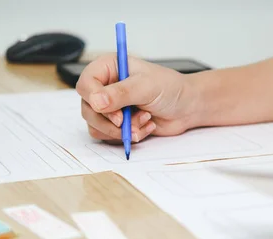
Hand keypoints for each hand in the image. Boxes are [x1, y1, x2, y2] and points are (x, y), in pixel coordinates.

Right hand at [76, 54, 196, 142]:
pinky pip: (109, 136)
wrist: (186, 108)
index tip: (110, 110)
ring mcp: (110, 107)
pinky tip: (145, 126)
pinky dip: (128, 136)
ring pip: (96, 126)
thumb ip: (121, 93)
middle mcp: (105, 87)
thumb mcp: (146, 86)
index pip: (86, 84)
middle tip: (126, 121)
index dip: (94, 99)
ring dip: (121, 129)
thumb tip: (96, 102)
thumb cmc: (170, 88)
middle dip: (109, 120)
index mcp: (109, 68)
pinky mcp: (117, 124)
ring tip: (144, 119)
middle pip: (87, 109)